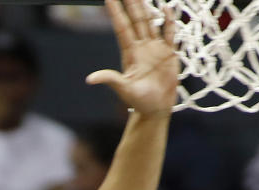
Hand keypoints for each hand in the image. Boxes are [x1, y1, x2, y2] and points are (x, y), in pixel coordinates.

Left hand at [88, 0, 177, 116]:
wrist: (156, 109)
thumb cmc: (138, 101)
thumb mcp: (124, 89)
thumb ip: (110, 79)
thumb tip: (90, 79)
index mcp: (130, 53)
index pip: (122, 27)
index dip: (116, 12)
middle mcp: (142, 46)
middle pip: (136, 20)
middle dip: (131, 3)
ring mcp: (155, 48)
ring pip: (151, 22)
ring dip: (147, 7)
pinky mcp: (168, 52)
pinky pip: (169, 33)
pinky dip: (169, 21)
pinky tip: (167, 8)